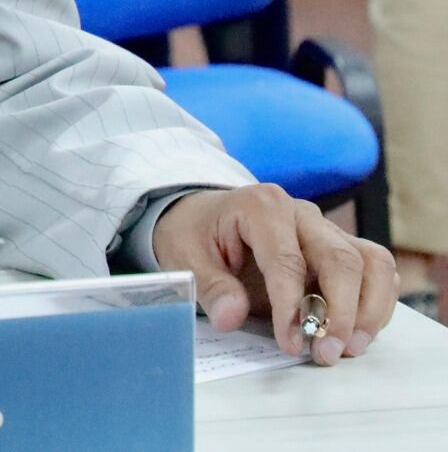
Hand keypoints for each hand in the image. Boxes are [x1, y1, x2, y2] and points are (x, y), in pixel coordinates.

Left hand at [153, 185, 398, 364]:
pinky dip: (376, 304)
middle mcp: (301, 213)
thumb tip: (230, 316)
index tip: (291, 344)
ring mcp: (325, 230)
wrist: (202, 218)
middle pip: (341, 259)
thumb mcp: (183, 255)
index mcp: (262, 206)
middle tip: (326, 354)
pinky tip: (355, 333)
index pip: (287, 260)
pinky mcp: (340, 248)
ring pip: (370, 263)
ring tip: (348, 349)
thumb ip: (209, 285)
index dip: (292, 306)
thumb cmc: (195, 233)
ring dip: (368, 310)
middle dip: (340, 313)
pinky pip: (376, 271)